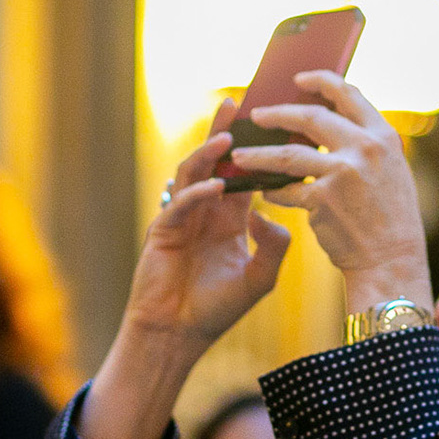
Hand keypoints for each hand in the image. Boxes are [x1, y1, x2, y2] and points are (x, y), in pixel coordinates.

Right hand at [123, 101, 293, 345]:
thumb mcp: (260, 277)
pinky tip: (215, 188)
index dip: (257, 151)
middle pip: (215, 162)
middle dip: (225, 133)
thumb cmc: (217, 308)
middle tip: (239, 105)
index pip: (245, 174)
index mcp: (229, 217)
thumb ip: (274, 245)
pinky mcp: (163, 231)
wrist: (179, 334)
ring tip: (228, 138)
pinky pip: (180, 205)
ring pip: (193, 174)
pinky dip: (198, 193)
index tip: (274, 125)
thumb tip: (268, 212)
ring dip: (209, 155)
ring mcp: (182, 217)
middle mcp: (205, 211)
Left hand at [228, 71, 433, 309]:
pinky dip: (272, 191)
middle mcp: (365, 148)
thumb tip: (328, 122)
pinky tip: (265, 193)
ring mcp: (342, 173)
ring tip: (239, 156)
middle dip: (277, 114)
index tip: (299, 78)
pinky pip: (285, 190)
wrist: (392, 261)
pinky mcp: (322, 200)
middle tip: (256, 116)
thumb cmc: (390, 219)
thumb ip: (366, 145)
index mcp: (384, 136)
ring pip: (287, 153)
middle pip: (311, 116)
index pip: (349, 94)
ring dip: (258, 154)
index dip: (321, 81)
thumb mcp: (391, 171)